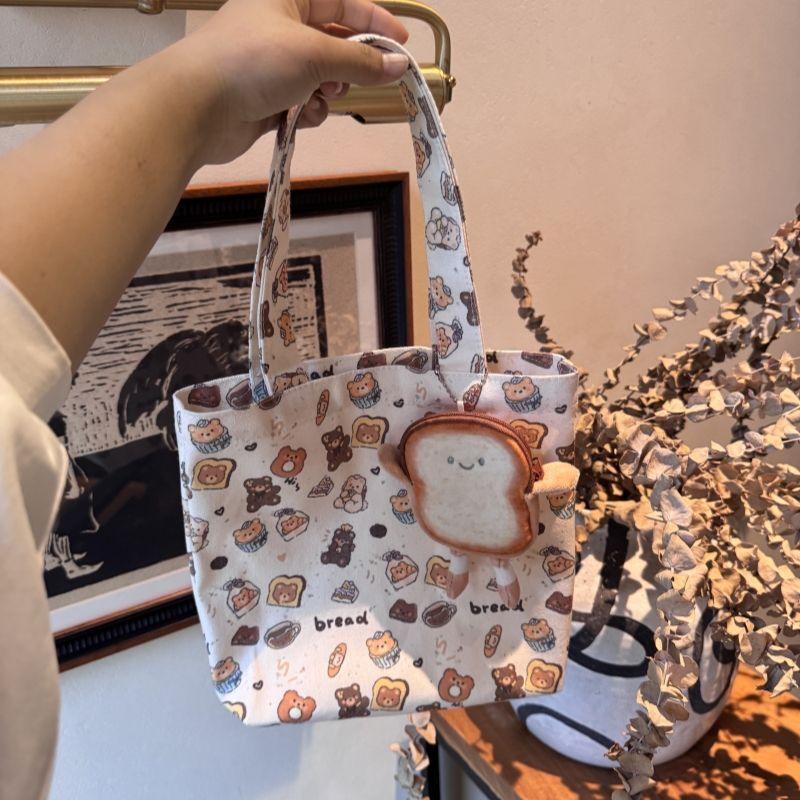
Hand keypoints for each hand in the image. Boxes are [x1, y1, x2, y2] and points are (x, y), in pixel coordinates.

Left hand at [173, 0, 409, 164]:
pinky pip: (303, 103)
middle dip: (350, 64)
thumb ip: (360, 61)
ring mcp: (272, 65)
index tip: (401, 46)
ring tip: (323, 98)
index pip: (341, 2)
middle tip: (367, 80)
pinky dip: (308, 111)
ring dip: (329, 92)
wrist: (197, 107)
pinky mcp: (266, 99)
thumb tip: (398, 67)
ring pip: (321, 78)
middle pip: (333, 42)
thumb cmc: (254, 62)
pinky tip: (301, 117)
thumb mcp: (315, 54)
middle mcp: (279, 27)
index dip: (374, 20)